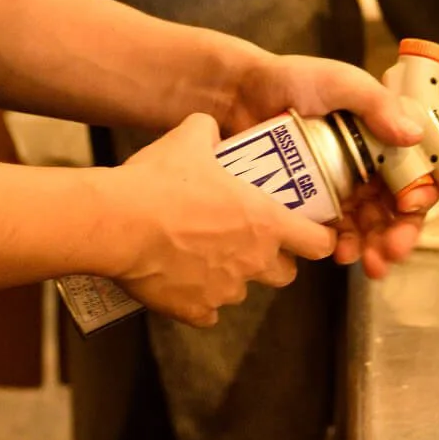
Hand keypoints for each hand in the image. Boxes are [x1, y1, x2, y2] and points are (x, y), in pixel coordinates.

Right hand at [110, 112, 335, 327]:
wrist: (119, 223)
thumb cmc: (161, 182)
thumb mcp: (190, 139)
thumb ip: (209, 132)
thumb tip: (210, 128)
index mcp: (265, 222)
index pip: (319, 243)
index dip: (319, 238)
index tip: (311, 233)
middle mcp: (253, 261)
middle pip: (284, 274)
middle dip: (273, 260)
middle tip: (249, 240)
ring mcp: (225, 291)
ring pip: (241, 290)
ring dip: (230, 276)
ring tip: (201, 253)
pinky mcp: (194, 310)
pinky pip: (205, 310)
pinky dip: (196, 298)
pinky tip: (177, 276)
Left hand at [225, 54, 434, 278]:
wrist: (239, 93)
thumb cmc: (293, 79)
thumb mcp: (339, 81)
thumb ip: (376, 103)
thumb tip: (413, 135)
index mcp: (382, 136)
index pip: (414, 173)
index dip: (418, 195)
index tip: (408, 209)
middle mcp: (368, 164)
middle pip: (395, 208)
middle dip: (399, 235)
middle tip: (390, 254)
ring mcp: (341, 185)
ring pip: (368, 225)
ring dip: (374, 247)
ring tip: (366, 262)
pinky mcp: (313, 201)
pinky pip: (334, 230)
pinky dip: (342, 245)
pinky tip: (338, 253)